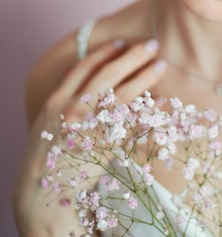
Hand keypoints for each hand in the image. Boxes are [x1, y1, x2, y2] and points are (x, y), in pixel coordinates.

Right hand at [13, 38, 165, 236]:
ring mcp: (90, 128)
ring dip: (145, 77)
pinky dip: (150, 110)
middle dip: (132, 57)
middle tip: (151, 44)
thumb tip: (71, 68)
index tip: (122, 42)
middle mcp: (73, 111)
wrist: (43, 194)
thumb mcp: (47, 120)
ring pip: (123, 95)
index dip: (105, 52)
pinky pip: (133, 123)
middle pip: (108, 75)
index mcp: (58, 101)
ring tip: (160, 65)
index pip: (85, 67)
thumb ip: (63, 95)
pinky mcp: (105, 147)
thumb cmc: (47, 155)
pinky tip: (163, 101)